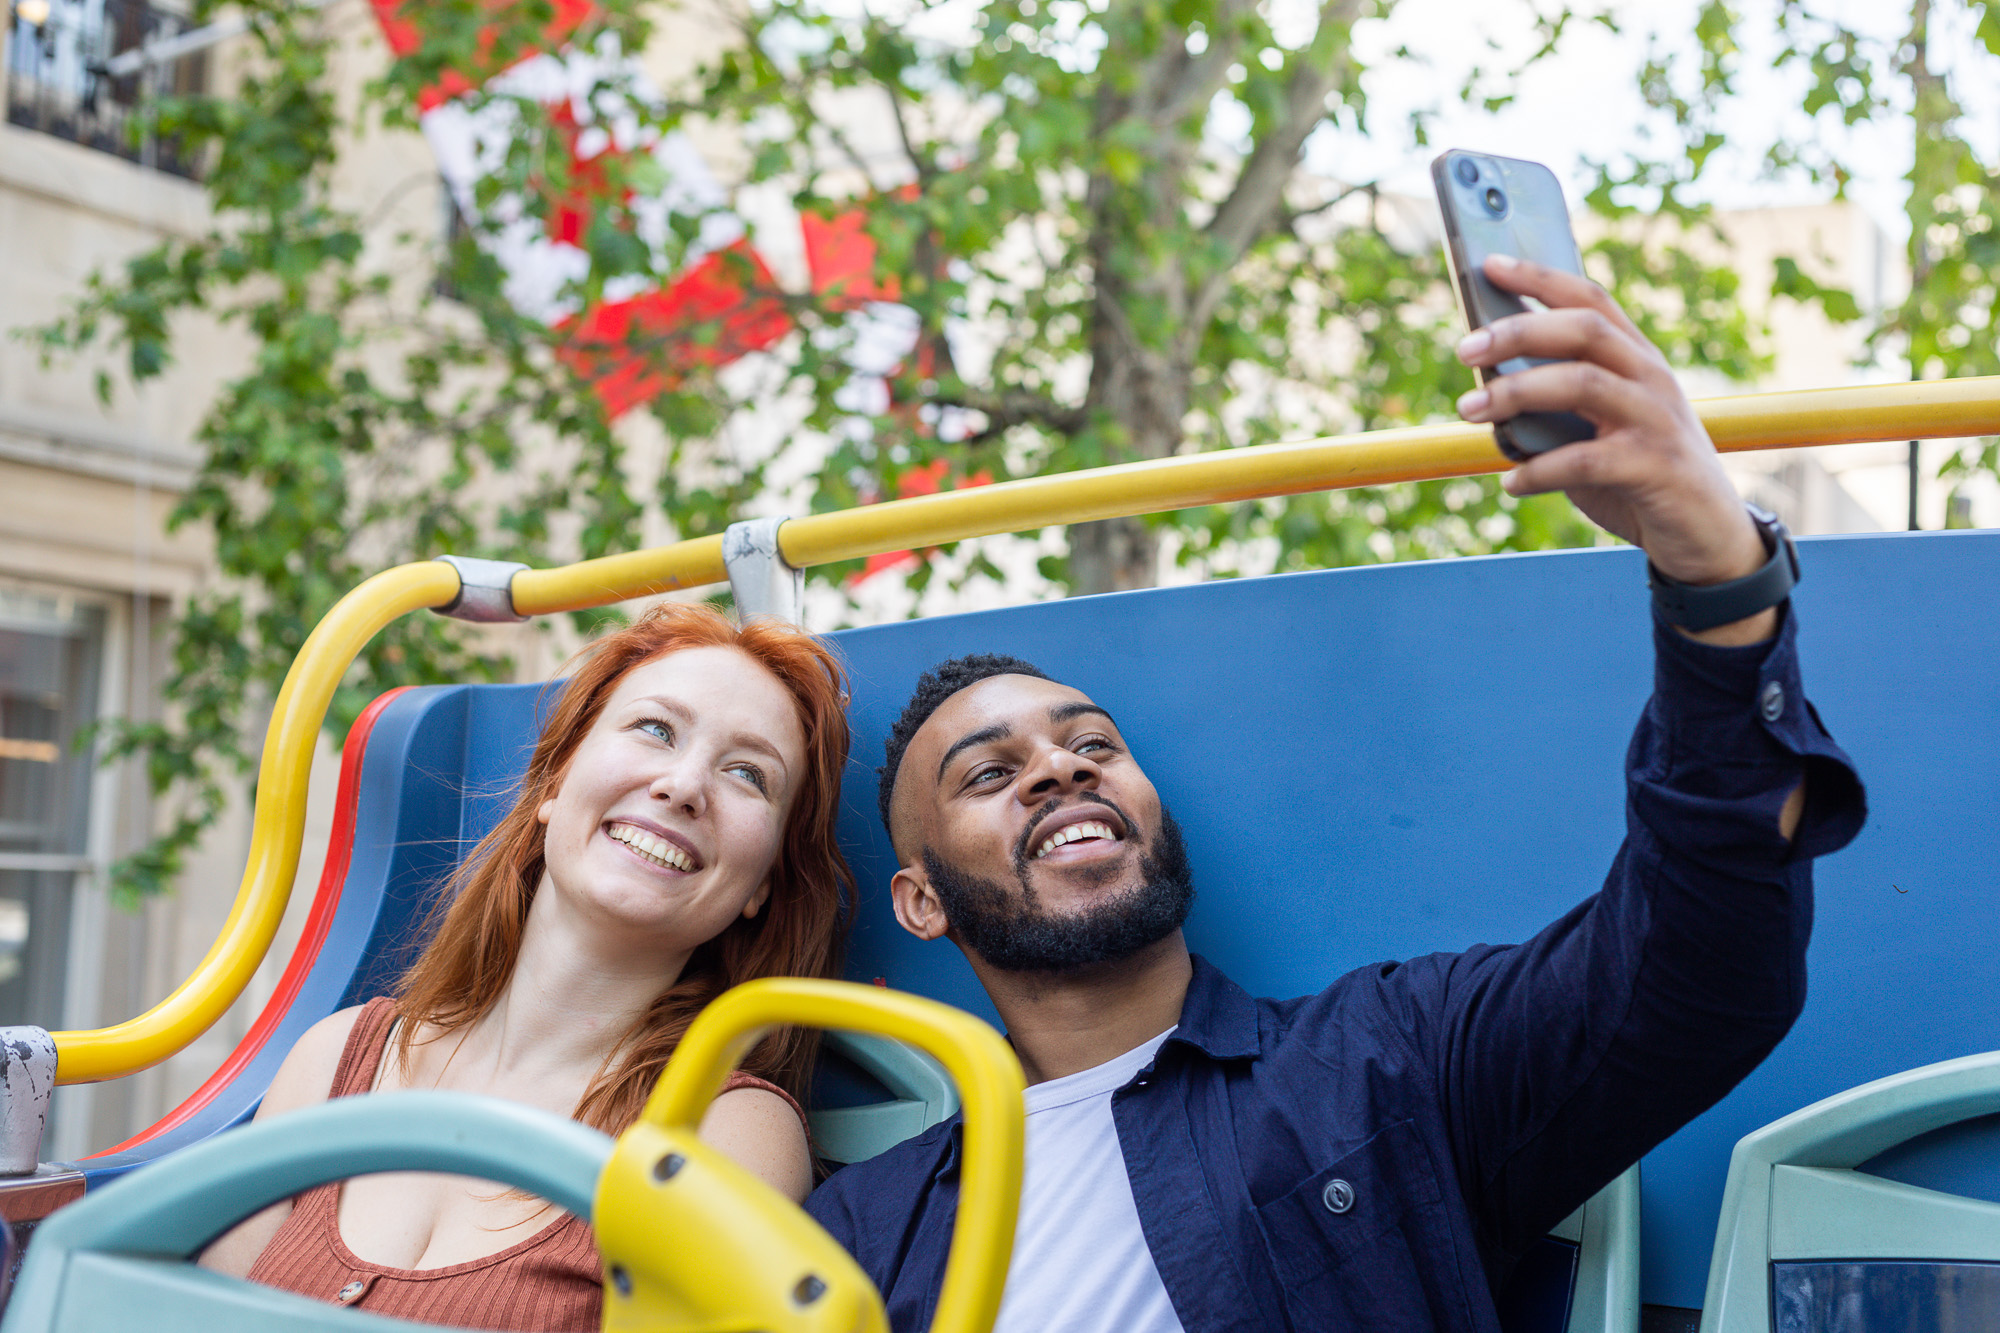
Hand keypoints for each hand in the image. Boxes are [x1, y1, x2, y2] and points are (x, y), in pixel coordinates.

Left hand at [1454, 255, 1769, 620]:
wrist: (1705, 536)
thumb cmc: (1638, 477)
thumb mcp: (1598, 432)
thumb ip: (1555, 410)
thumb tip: (1483, 395)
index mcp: (1637, 360)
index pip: (1590, 300)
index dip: (1540, 277)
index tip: (1488, 264)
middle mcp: (1651, 379)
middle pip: (1584, 331)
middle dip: (1519, 331)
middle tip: (1465, 348)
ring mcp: (1658, 420)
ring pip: (1584, 383)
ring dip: (1517, 394)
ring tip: (1468, 412)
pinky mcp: (1657, 467)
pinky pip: (1586, 459)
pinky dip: (1540, 470)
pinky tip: (1510, 483)